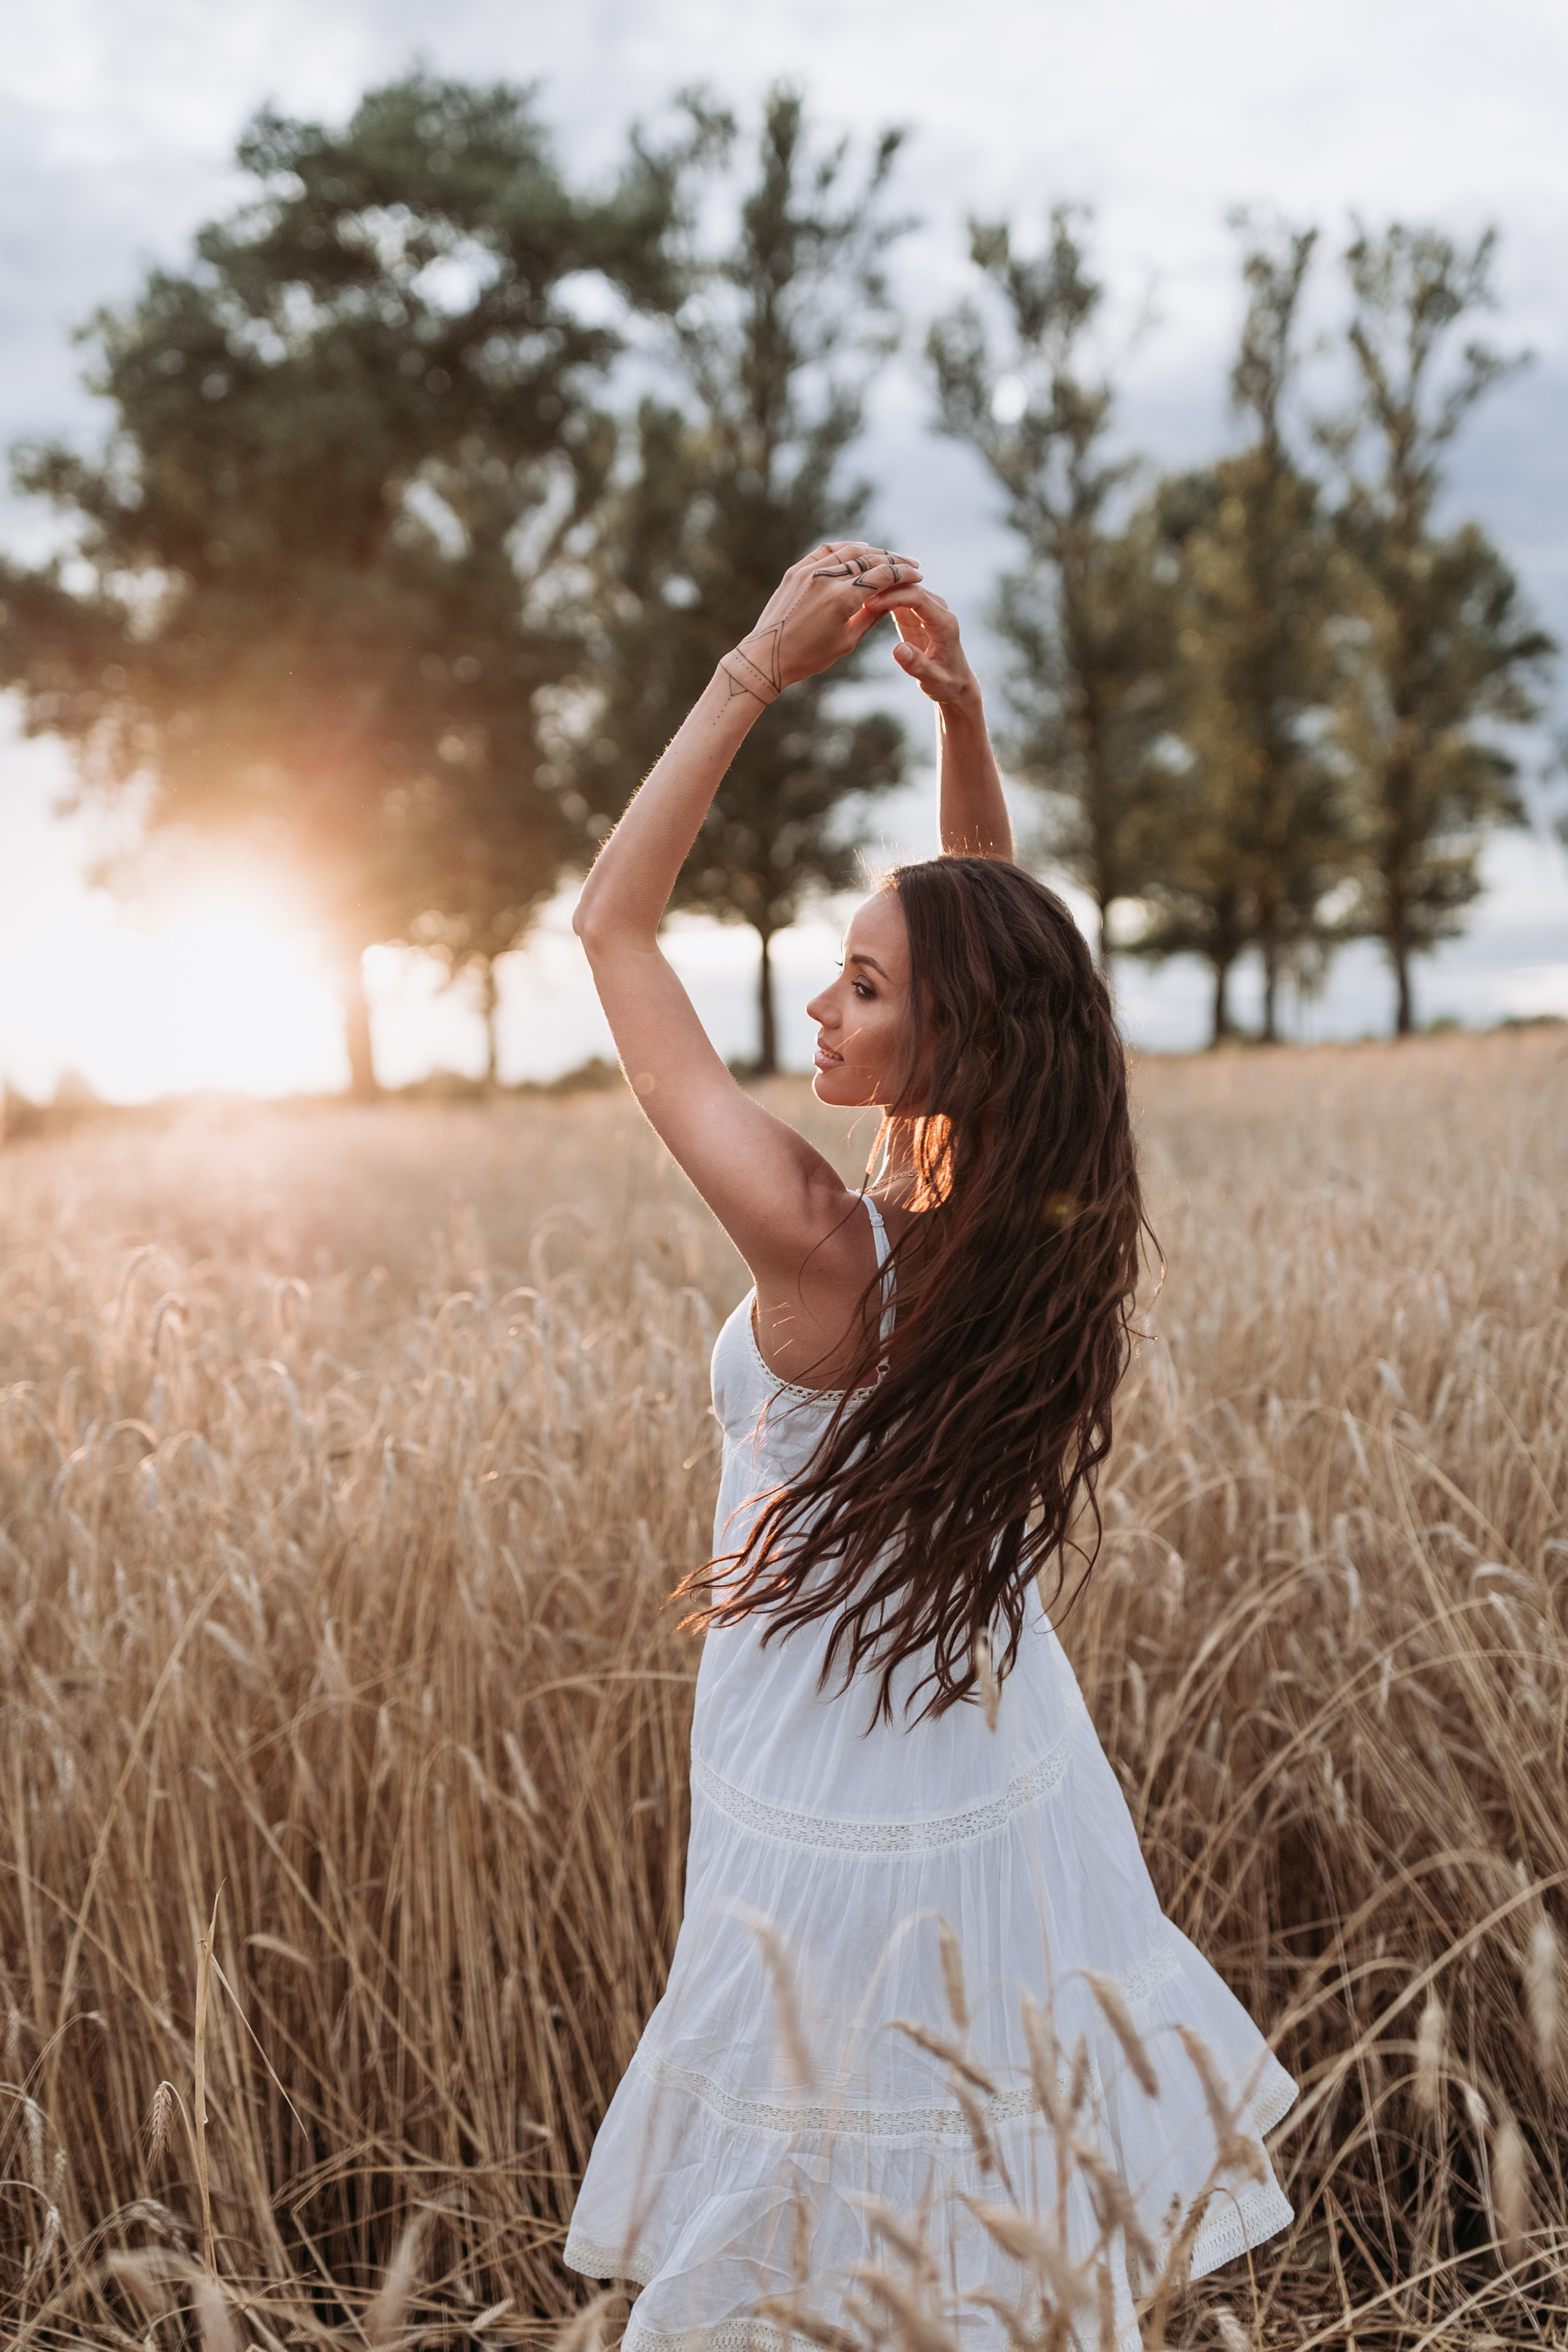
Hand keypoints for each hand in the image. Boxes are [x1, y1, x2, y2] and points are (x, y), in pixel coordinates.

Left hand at [719, 541, 920, 707]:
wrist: (766, 656)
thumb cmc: (808, 657)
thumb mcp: (846, 642)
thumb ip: (869, 616)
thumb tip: (887, 599)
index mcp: (841, 599)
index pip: (881, 576)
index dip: (903, 573)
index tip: (918, 574)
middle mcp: (825, 579)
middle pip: (869, 559)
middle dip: (893, 560)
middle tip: (910, 563)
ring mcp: (809, 571)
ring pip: (848, 550)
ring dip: (872, 551)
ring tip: (887, 557)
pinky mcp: (796, 571)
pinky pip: (826, 550)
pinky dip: (845, 548)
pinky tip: (859, 549)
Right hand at [868, 584, 980, 711]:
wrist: (954, 681)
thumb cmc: (946, 682)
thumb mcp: (934, 680)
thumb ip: (917, 665)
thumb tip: (898, 649)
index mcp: (944, 623)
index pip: (917, 598)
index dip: (893, 597)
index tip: (869, 603)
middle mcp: (938, 610)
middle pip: (909, 587)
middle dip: (884, 589)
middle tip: (856, 595)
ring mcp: (927, 609)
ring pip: (903, 589)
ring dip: (881, 590)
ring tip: (855, 596)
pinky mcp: (916, 613)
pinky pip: (898, 599)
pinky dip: (882, 598)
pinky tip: (864, 602)